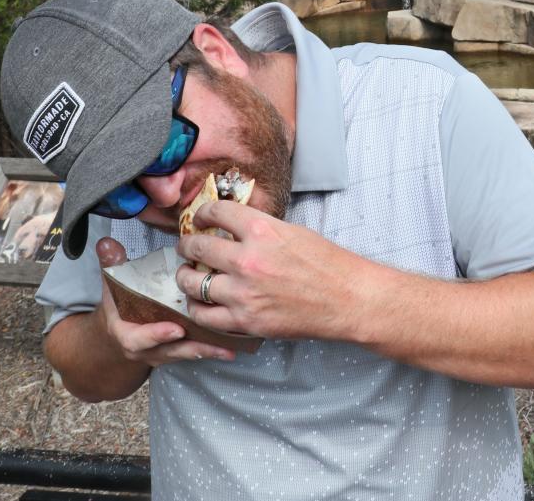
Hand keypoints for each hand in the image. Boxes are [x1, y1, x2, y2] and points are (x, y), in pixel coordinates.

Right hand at [96, 237, 235, 364]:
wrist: (118, 330)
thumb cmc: (119, 302)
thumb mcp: (112, 284)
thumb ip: (111, 265)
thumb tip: (107, 243)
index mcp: (126, 333)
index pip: (137, 340)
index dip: (155, 335)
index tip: (175, 329)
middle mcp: (145, 348)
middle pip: (167, 351)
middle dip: (189, 347)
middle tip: (211, 341)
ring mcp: (163, 352)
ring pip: (185, 353)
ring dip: (207, 350)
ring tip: (228, 347)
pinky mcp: (178, 351)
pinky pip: (195, 352)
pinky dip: (212, 349)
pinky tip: (232, 348)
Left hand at [175, 200, 372, 340]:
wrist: (348, 298)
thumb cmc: (328, 264)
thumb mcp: (292, 232)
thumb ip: (259, 229)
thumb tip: (231, 228)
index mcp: (262, 230)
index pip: (216, 212)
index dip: (202, 214)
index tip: (200, 219)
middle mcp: (247, 259)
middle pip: (196, 247)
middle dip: (187, 245)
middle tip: (187, 247)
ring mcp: (244, 293)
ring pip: (192, 283)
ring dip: (185, 277)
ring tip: (188, 276)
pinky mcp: (246, 321)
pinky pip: (205, 315)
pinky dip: (198, 308)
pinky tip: (201, 302)